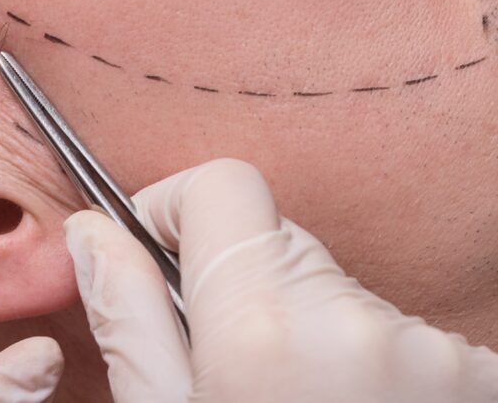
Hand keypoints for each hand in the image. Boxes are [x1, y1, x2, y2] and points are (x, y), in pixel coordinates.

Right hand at [64, 158, 497, 401]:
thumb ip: (128, 321)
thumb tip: (93, 234)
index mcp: (259, 328)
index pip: (223, 183)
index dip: (177, 206)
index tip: (162, 250)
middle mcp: (352, 321)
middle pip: (277, 237)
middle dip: (238, 281)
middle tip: (228, 368)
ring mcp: (427, 349)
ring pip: (333, 287)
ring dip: (303, 326)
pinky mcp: (472, 371)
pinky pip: (390, 330)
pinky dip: (360, 359)